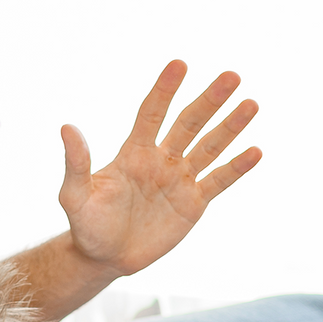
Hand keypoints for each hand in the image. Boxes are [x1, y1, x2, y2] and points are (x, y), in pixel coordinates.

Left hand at [58, 60, 260, 275]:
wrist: (104, 257)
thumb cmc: (86, 224)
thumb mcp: (74, 196)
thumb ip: (76, 163)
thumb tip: (67, 127)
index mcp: (133, 153)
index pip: (151, 113)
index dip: (165, 90)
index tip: (179, 64)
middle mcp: (160, 160)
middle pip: (188, 123)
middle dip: (209, 100)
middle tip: (231, 76)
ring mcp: (179, 180)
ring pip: (209, 147)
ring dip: (230, 127)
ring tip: (251, 104)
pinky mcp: (193, 204)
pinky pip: (218, 181)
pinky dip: (236, 167)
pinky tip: (255, 151)